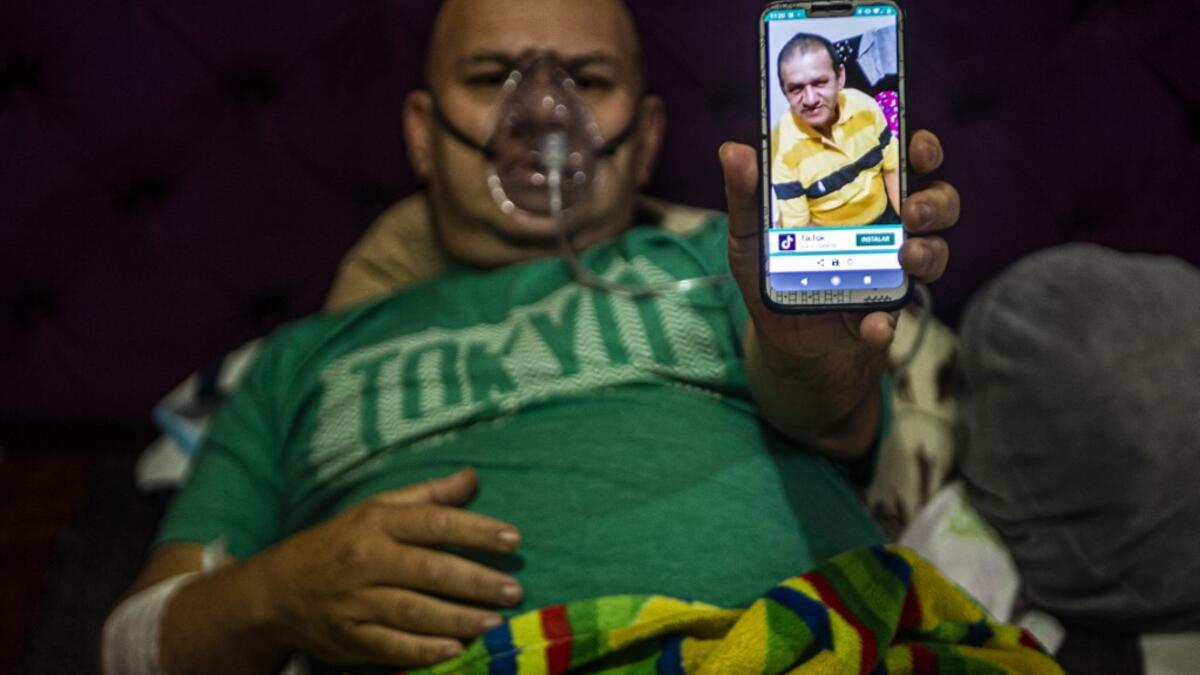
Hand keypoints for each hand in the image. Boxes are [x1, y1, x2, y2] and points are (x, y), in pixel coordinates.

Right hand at [252, 468, 521, 666]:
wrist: (276, 590)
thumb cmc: (340, 542)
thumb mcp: (375, 508)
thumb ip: (427, 496)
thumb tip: (473, 476)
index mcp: (376, 524)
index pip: (434, 523)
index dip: (476, 530)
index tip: (513, 539)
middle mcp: (366, 561)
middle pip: (429, 571)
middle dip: (476, 581)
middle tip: (514, 589)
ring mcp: (355, 603)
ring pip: (414, 612)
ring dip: (458, 618)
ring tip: (495, 621)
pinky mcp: (347, 639)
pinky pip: (391, 647)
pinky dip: (424, 650)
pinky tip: (455, 649)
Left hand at [722, 130, 959, 354]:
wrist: (776, 330)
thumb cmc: (769, 265)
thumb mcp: (750, 229)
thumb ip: (745, 193)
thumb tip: (733, 150)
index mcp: (860, 191)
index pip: (901, 158)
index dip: (919, 147)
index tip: (915, 147)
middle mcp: (887, 224)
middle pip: (935, 199)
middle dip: (934, 201)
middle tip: (912, 210)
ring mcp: (891, 267)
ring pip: (934, 250)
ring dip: (928, 252)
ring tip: (907, 257)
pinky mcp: (883, 310)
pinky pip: (895, 314)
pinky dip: (886, 321)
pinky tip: (874, 324)